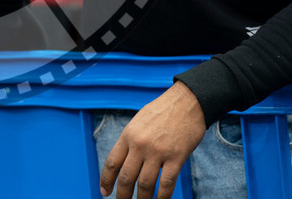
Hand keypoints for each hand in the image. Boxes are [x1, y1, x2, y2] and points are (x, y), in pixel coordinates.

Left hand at [99, 81, 206, 198]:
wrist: (187, 102)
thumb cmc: (162, 111)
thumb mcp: (139, 122)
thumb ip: (131, 141)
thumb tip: (124, 162)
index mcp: (128, 135)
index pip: (112, 162)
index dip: (106, 180)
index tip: (104, 191)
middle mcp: (140, 145)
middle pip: (126, 177)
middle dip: (122, 195)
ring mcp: (157, 152)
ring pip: (145, 184)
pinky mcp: (176, 157)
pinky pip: (166, 183)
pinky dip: (162, 197)